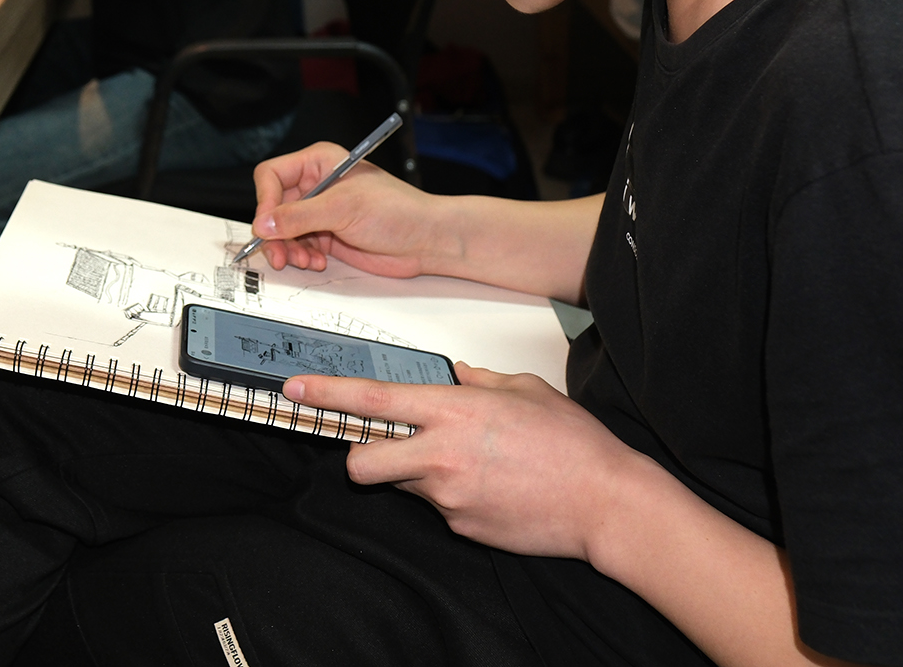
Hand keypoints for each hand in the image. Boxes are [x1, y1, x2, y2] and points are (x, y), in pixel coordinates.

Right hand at [248, 143, 447, 275]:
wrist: (425, 240)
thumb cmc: (397, 210)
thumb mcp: (343, 209)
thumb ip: (300, 217)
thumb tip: (264, 224)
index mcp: (319, 162)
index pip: (272, 175)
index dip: (266, 201)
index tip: (268, 226)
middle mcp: (316, 185)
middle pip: (273, 207)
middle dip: (275, 233)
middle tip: (280, 254)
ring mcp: (321, 212)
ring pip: (283, 231)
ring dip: (288, 249)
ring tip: (304, 260)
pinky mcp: (327, 235)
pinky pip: (298, 246)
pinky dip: (302, 257)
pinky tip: (318, 262)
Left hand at [284, 364, 639, 559]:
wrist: (607, 503)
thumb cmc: (574, 444)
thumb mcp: (526, 390)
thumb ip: (481, 381)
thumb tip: (459, 375)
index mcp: (454, 412)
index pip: (371, 401)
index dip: (326, 394)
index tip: (296, 389)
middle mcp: (442, 456)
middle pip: (362, 461)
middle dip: (360, 455)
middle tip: (384, 445)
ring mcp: (449, 498)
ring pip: (402, 484)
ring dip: (416, 473)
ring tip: (468, 464)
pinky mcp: (462, 527)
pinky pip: (439, 507)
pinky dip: (452, 495)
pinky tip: (491, 487)